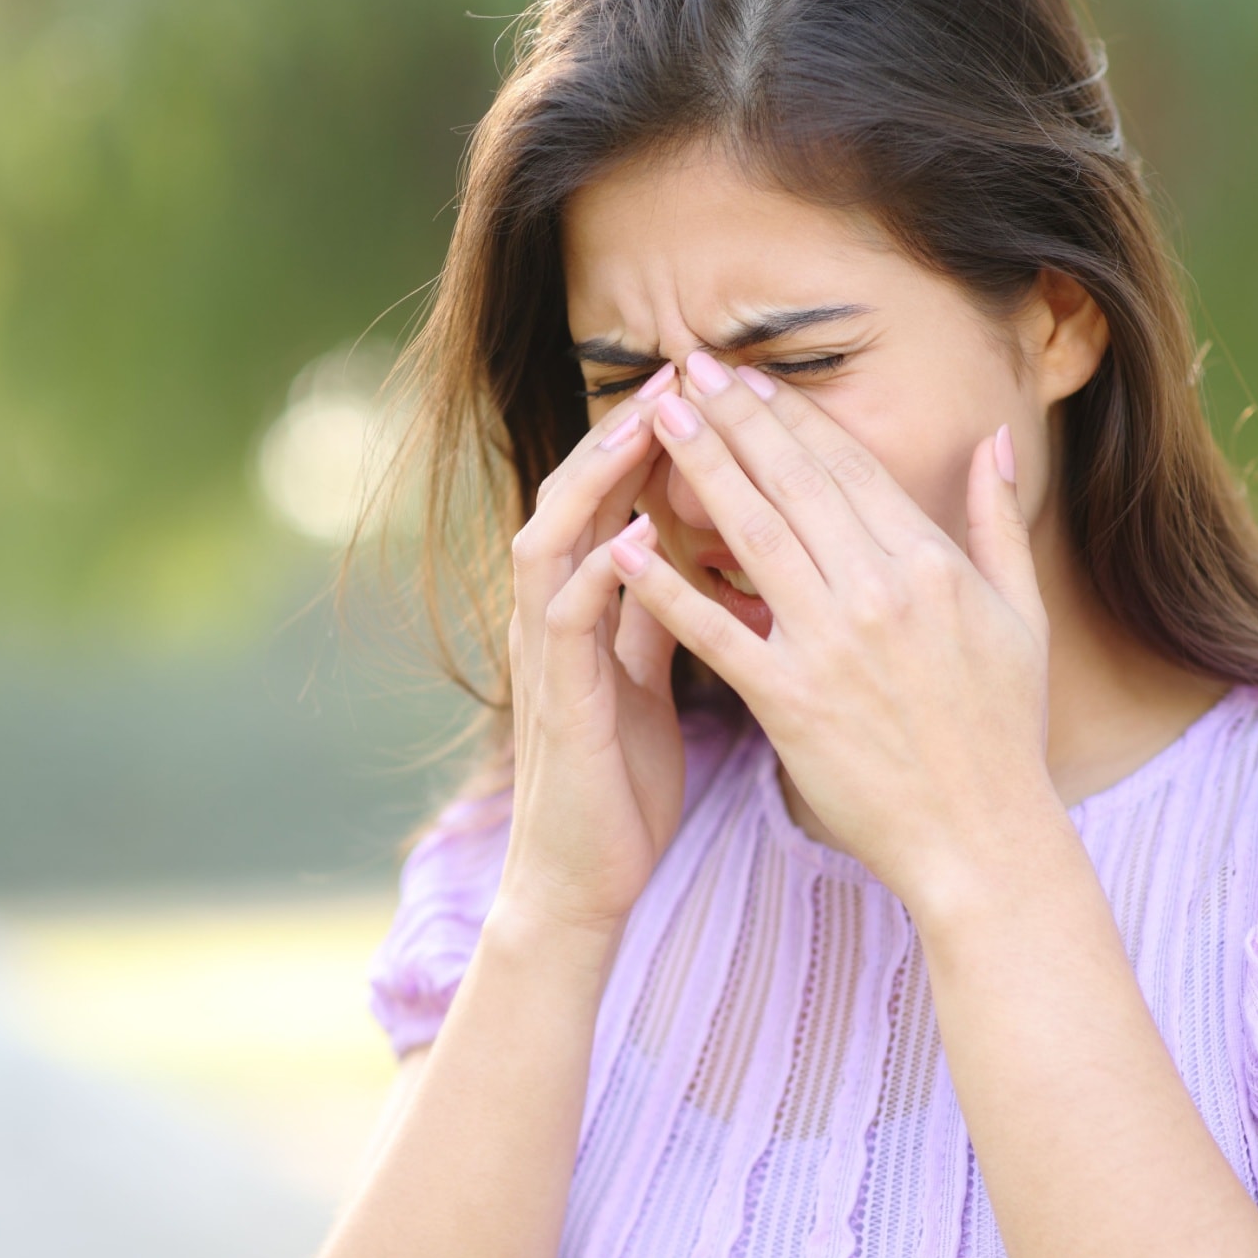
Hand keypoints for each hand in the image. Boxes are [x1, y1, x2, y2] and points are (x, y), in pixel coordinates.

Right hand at [500, 366, 687, 937]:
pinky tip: (633, 539)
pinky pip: (565, 623)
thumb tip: (695, 548)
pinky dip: (597, 575)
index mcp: (584, 608)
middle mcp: (553, 618)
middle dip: (623, 433)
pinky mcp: (556, 704)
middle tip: (678, 375)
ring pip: (553, 540)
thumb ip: (661, 611)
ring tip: (645, 429)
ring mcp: (547, 657)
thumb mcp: (650, 678)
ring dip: (597, 483)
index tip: (710, 386)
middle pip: (574, 497)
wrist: (583, 882)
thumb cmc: (623, 783)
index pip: (611, 498)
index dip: (654, 440)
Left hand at [607, 356, 1059, 914]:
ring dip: (700, 470)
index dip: (791, 415)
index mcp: (931, 565)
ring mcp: (831, 646)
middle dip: (734, 419)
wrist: (983, 837)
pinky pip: (717, 634)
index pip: (847, 467)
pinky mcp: (790, 702)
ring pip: (751, 536)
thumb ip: (998, 521)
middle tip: (684, 370)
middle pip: (792, 484)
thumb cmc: (1004, 729)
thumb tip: (994, 441)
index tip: (747, 376)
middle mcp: (880, 593)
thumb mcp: (1020, 614)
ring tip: (656, 421)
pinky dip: (669, 588)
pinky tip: (627, 543)